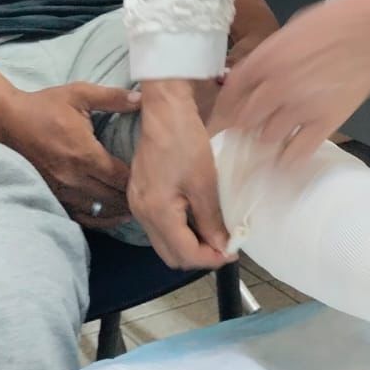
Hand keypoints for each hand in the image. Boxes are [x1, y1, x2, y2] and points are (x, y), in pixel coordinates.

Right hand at [0, 83, 139, 229]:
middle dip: (131, 197)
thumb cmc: (45, 106)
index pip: (121, 177)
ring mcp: (61, 190)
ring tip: (135, 208)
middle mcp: (74, 177)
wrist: (8, 121)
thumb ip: (113, 97)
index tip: (153, 176)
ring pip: (98, 211)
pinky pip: (79, 216)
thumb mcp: (79, 94)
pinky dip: (97, 218)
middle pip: (112, 198)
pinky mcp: (52, 195)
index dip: (138, 179)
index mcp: (85, 154)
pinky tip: (109, 216)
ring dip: (117, 211)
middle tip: (150, 195)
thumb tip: (142, 98)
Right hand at [130, 80, 231, 268]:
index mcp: (156, 212)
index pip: (184, 253)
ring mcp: (138, 203)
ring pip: (164, 242)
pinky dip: (178, 229)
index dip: (211, 259)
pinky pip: (159, 225)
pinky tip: (196, 218)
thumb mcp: (205, 184)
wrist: (165, 111)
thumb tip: (222, 247)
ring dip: (188, 244)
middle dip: (199, 256)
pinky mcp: (140, 193)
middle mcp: (141, 213)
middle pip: (170, 254)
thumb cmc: (185, 141)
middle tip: (224, 246)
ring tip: (214, 233)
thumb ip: (212, 221)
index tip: (232, 252)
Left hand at [208, 0, 369, 165]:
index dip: (222, 112)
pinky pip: (297, 152)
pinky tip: (288, 158)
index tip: (219, 122)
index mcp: (265, 59)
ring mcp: (300, 108)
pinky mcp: (325, 123)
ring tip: (272, 139)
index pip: (230, 94)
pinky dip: (288, 159)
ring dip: (266, 140)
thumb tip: (253, 79)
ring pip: (267, 139)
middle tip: (247, 132)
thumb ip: (267, 58)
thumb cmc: (333, 23)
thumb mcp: (289, 32)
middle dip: (243, 128)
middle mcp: (276, 87)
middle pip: (244, 121)